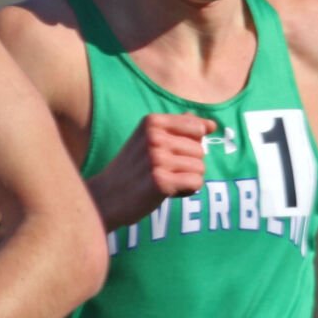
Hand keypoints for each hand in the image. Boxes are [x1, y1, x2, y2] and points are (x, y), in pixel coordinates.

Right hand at [89, 113, 218, 229]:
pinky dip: (187, 191)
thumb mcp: (149, 139)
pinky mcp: (160, 182)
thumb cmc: (133, 167)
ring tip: (165, 181)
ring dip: (187, 179)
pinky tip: (168, 192)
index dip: (191, 144)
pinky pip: (196, 183)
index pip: (197, 127)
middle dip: (188, 164)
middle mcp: (154, 137)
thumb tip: (211, 125)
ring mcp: (156, 159)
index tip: (172, 153)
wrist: (106, 197)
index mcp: (152, 121)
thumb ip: (179, 127)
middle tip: (164, 171)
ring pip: (200, 167)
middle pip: (200, 150)